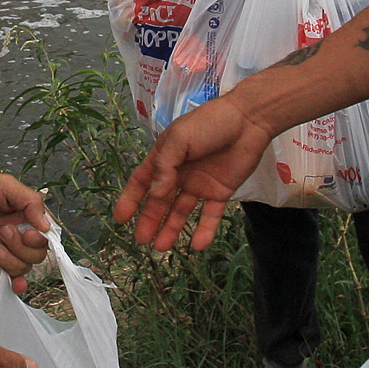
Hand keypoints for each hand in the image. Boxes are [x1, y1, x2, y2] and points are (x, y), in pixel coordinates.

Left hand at [0, 163, 51, 292]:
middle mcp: (16, 232)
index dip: (39, 239)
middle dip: (22, 247)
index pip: (45, 235)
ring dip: (10, 260)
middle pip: (36, 254)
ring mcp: (3, 247)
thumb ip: (31, 202)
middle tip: (3, 231)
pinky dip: (14, 282)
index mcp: (24, 214)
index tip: (27, 232)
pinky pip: (6, 275)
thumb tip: (46, 226)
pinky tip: (15, 285)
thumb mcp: (7, 185)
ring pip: (22, 266)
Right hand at [112, 93, 274, 251]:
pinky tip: (197, 245)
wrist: (248, 120)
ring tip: (162, 247)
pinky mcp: (220, 192)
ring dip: (171, 228)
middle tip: (142, 240)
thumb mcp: (180, 139)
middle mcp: (180, 173)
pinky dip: (204, 231)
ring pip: (181, 212)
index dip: (130, 200)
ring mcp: (200, 184)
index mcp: (165, 157)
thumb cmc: (210, 123)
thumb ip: (165, 166)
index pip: (142, 181)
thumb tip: (154, 194)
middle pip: (160, 201)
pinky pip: (210, 215)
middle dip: (150, 220)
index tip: (120, 219)